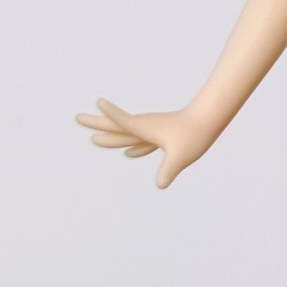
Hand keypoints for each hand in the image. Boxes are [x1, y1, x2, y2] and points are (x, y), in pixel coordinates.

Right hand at [76, 98, 216, 188]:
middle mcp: (145, 127)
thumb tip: (161, 184)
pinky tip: (129, 153)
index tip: (97, 102)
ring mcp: (152, 130)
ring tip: (95, 138)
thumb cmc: (195, 136)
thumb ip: (169, 169)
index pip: (123, 122)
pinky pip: (140, 141)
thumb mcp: (181, 156)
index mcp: (145, 128)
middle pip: (115, 125)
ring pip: (126, 133)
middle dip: (96, 122)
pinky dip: (130, 145)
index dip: (110, 114)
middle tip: (77, 117)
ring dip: (109, 135)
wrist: (209, 121)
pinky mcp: (160, 136)